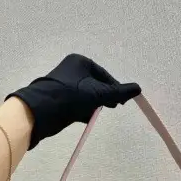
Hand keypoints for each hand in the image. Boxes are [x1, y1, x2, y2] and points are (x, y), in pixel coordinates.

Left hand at [6, 54, 140, 148]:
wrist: (41, 111)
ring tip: (96, 113)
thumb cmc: (71, 97)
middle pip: (96, 85)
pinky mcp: (59, 99)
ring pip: (86, 95)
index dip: (114, 88)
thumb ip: (119, 92)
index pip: (104, 75)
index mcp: (80, 62)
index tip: (121, 101)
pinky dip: (83, 110)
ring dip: (93, 105)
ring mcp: (64, 85)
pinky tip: (86, 117)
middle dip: (104, 97)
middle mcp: (71, 70)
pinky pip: (76, 104)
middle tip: (112, 107)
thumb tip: (138, 88)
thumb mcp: (99, 94)